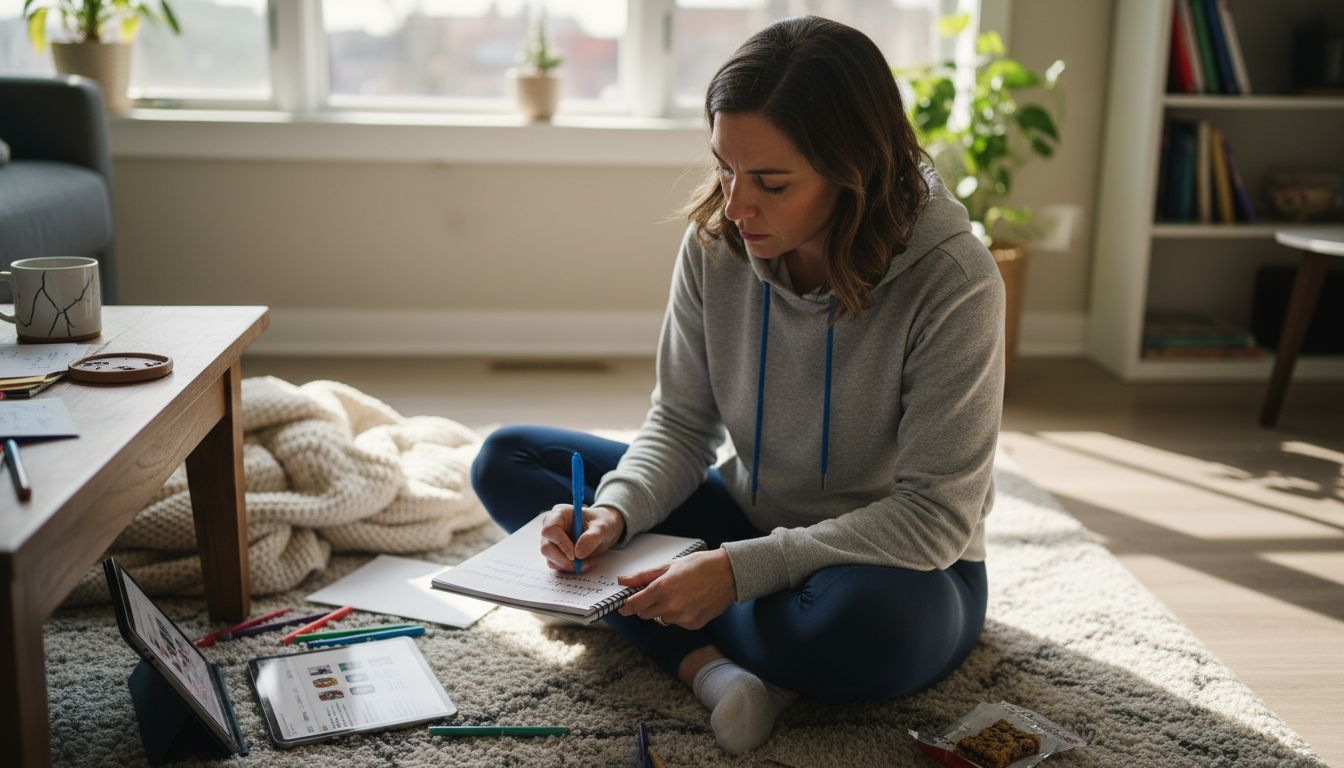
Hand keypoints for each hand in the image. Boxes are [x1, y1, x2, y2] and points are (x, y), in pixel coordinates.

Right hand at [539, 503, 624, 572]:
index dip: (560, 544)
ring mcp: (553, 541)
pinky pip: (558, 565)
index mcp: (559, 514)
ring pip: (551, 559)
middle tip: (581, 564)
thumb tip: (578, 553)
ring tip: (588, 563)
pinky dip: (571, 568)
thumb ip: (592, 537)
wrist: (604, 529)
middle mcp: (552, 527)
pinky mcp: (557, 553)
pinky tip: (585, 564)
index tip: (574, 555)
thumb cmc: (602, 522)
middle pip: (546, 548)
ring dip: (569, 566)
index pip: (550, 530)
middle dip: (563, 560)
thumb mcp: (602, 527)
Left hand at [616, 549, 735, 630]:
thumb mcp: (669, 565)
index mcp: (662, 589)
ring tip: (680, 594)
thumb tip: (623, 580)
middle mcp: (671, 606)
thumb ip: (643, 575)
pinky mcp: (694, 624)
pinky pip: (678, 623)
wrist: (728, 574)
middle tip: (659, 592)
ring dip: (664, 609)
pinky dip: (680, 615)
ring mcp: (683, 618)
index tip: (624, 605)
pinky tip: (691, 601)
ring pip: (662, 618)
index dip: (626, 606)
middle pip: (645, 614)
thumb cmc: (700, 565)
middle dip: (647, 604)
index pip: (634, 605)